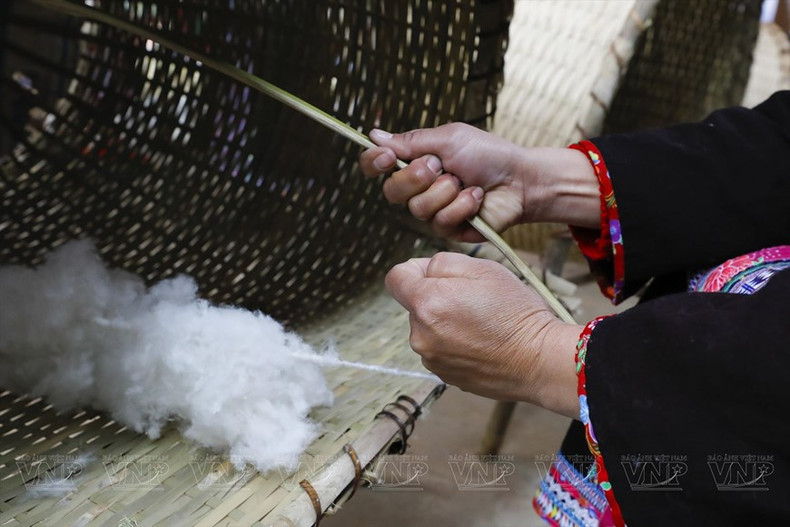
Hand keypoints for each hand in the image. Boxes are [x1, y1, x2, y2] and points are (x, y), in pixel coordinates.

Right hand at [360, 123, 599, 241]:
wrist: (519, 179)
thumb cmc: (488, 154)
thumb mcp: (449, 138)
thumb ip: (411, 141)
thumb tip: (373, 135)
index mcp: (415, 162)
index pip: (377, 166)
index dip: (374, 163)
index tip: (388, 156)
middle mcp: (418, 189)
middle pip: (392, 191)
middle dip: (416, 177)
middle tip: (440, 167)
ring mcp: (432, 211)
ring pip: (417, 208)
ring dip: (446, 191)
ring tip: (466, 182)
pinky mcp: (449, 229)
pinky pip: (440, 222)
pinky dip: (462, 205)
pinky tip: (476, 197)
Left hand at [386, 252, 581, 417]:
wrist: (539, 361)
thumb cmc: (515, 312)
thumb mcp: (483, 268)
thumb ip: (442, 262)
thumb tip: (424, 270)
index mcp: (426, 303)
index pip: (396, 278)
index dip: (416, 269)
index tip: (440, 275)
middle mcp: (420, 335)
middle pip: (415, 304)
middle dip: (437, 296)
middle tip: (474, 300)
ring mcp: (431, 359)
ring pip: (428, 327)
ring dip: (446, 321)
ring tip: (482, 324)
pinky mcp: (444, 376)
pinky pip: (441, 349)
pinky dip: (455, 343)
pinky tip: (482, 343)